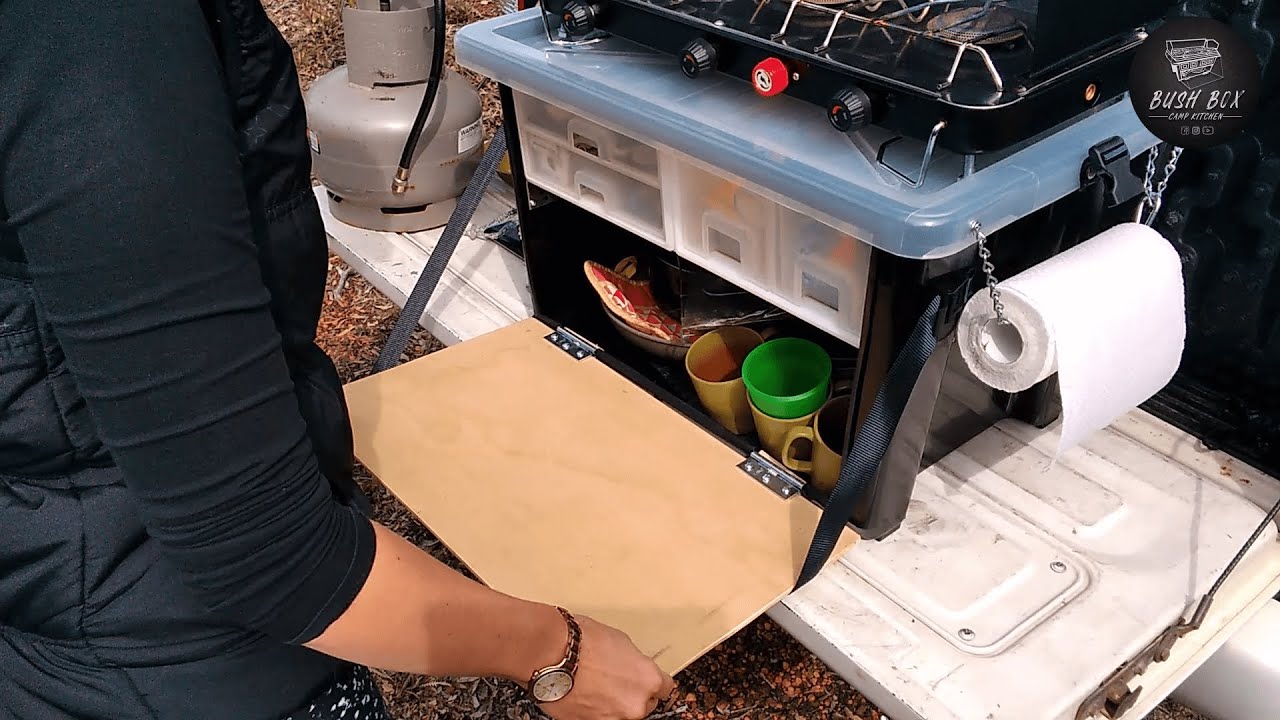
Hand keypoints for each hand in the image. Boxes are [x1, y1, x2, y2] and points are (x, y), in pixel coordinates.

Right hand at [539, 615, 675, 719]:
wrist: (550, 653)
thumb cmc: (582, 641)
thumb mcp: (620, 641)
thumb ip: (633, 662)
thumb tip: (631, 668)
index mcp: (649, 680)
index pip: (665, 688)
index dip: (652, 682)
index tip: (644, 680)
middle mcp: (635, 705)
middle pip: (643, 704)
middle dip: (631, 693)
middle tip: (612, 679)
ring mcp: (612, 719)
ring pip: (620, 713)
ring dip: (611, 703)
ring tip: (592, 685)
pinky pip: (597, 717)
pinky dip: (592, 709)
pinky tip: (581, 692)